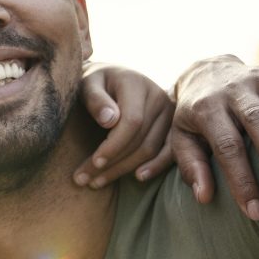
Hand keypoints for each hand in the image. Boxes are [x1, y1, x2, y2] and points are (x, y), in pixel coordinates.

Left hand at [71, 63, 175, 189]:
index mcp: (136, 83)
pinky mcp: (173, 126)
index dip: (113, 145)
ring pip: (151, 149)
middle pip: (140, 140)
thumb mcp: (88, 83)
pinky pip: (168, 152)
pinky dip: (154, 168)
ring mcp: (169, 112)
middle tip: (84, 180)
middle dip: (112, 164)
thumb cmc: (96, 82)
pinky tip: (137, 178)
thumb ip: (95, 99)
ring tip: (97, 182)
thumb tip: (109, 121)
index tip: (94, 162)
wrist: (113, 76)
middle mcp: (158, 96)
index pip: (132, 122)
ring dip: (125, 170)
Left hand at [167, 55, 258, 219]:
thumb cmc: (195, 117)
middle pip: (256, 119)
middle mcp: (235, 89)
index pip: (225, 147)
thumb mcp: (181, 139)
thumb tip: (203, 197)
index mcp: (207, 109)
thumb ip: (191, 165)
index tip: (256, 213)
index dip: (240, 181)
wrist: (202, 71)